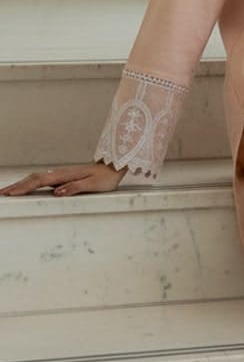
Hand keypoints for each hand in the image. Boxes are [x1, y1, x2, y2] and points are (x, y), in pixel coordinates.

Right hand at [0, 162, 127, 196]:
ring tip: (8, 191)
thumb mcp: (93, 185)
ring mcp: (61, 175)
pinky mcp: (63, 177)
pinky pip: (42, 180)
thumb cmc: (105, 178)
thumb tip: (56, 192)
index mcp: (64, 175)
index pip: (39, 182)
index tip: (10, 194)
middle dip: (16, 186)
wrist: (114, 167)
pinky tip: (26, 188)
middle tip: (1, 193)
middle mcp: (60, 173)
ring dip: (21, 184)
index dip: (23, 188)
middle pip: (33, 179)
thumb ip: (75, 188)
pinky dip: (30, 184)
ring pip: (36, 179)